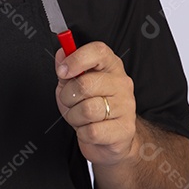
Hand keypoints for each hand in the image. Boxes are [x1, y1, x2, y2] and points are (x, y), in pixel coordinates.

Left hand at [55, 42, 136, 166]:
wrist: (108, 137)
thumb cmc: (90, 105)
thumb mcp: (73, 84)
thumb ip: (66, 69)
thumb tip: (61, 54)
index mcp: (111, 65)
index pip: (98, 51)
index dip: (76, 59)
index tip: (62, 72)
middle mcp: (122, 82)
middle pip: (85, 84)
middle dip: (67, 96)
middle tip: (70, 101)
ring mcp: (126, 105)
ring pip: (87, 110)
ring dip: (74, 116)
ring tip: (80, 117)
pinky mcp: (125, 128)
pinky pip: (92, 131)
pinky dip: (82, 133)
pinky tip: (88, 129)